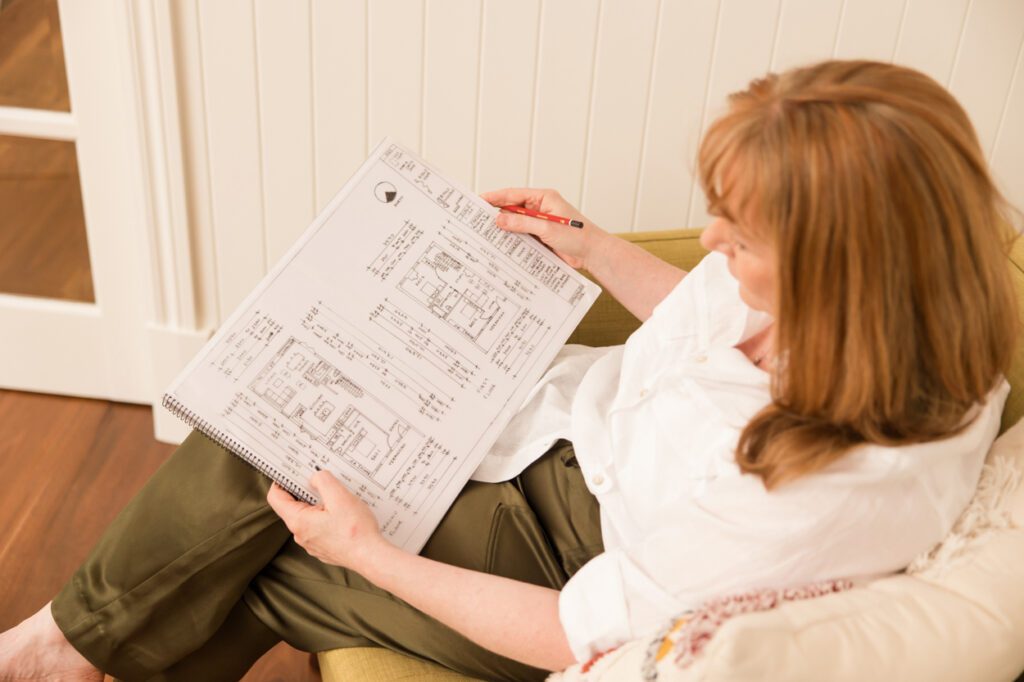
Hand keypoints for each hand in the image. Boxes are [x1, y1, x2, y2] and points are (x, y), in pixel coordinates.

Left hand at [266, 471, 387, 570]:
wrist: (371, 557)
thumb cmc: (355, 531)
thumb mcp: (340, 496)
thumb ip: (323, 481)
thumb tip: (314, 477)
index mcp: (299, 521)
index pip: (276, 498)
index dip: (280, 482)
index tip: (290, 472)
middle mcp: (301, 534)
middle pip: (293, 507)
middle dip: (304, 491)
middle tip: (320, 480)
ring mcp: (312, 543)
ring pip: (307, 517)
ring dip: (318, 505)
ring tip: (337, 498)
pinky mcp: (323, 547)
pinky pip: (318, 527)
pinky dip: (326, 517)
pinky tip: (343, 514)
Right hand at [480, 188, 605, 269]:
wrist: (592, 254)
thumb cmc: (578, 236)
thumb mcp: (547, 228)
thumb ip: (522, 223)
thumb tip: (499, 220)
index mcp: (544, 198)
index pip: (514, 194)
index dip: (495, 197)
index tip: (479, 200)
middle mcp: (540, 208)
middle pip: (512, 208)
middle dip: (496, 213)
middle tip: (477, 219)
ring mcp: (540, 223)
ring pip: (516, 223)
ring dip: (504, 228)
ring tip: (484, 233)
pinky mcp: (540, 237)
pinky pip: (522, 236)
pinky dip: (512, 239)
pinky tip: (501, 245)